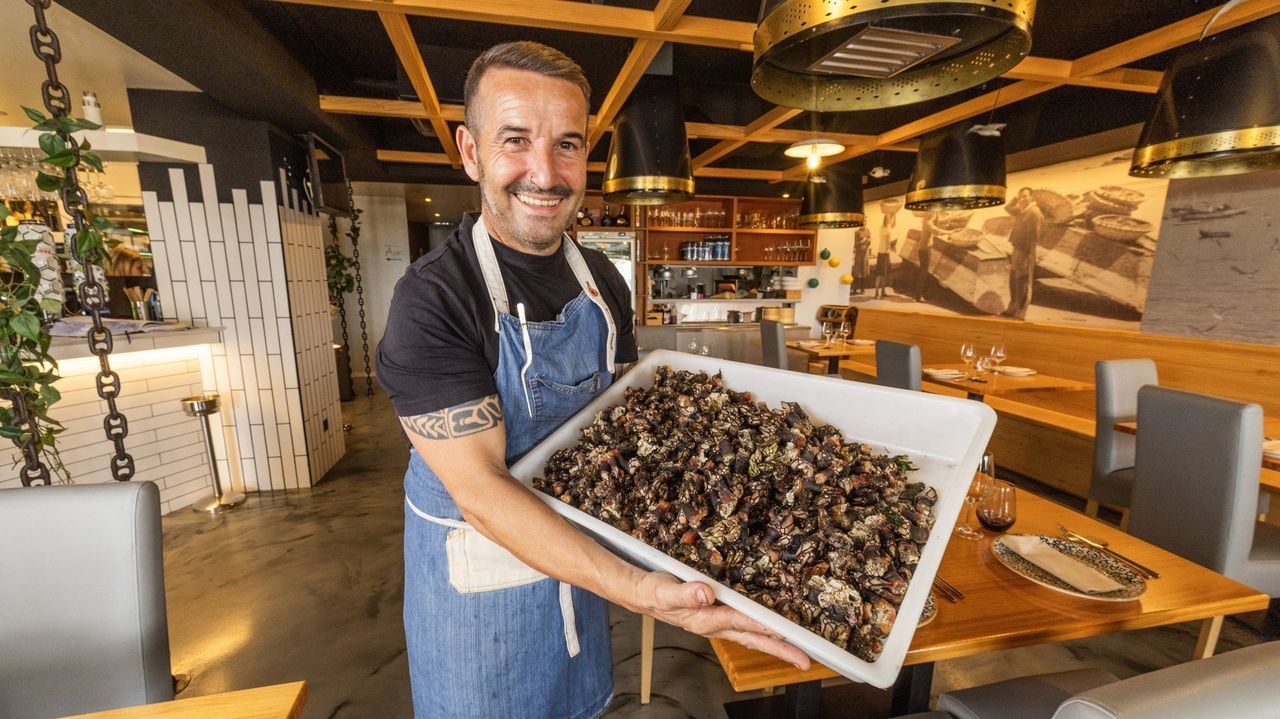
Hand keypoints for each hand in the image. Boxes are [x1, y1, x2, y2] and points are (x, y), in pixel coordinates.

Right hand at [635, 571, 811, 670]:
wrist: (645, 596)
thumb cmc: (655, 592)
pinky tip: (775, 636)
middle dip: (779, 649)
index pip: (737, 621)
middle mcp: (714, 626)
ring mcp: (718, 625)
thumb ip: (684, 593)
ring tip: (798, 653)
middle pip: (752, 639)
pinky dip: (763, 635)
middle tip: (804, 660)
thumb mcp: (664, 590)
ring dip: (776, 646)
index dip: (760, 625)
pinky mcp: (719, 619)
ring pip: (751, 638)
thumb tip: (705, 594)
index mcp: (703, 619)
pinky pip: (745, 630)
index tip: (782, 632)